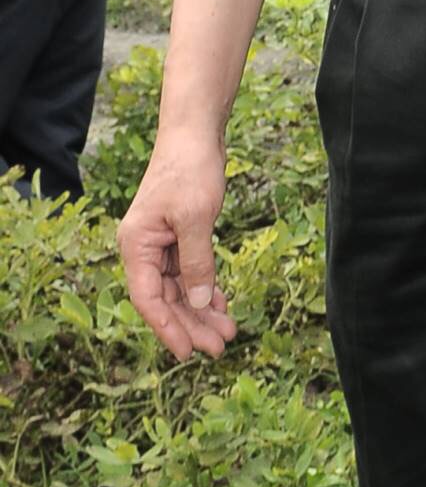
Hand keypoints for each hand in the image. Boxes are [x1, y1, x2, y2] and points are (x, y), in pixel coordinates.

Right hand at [118, 139, 237, 362]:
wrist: (195, 134)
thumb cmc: (190, 170)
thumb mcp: (195, 218)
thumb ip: (196, 262)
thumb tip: (197, 303)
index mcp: (136, 245)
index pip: (148, 299)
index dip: (168, 327)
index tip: (189, 352)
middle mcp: (143, 248)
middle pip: (166, 298)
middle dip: (192, 323)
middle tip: (220, 347)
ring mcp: (161, 243)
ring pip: (180, 288)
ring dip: (201, 310)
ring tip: (228, 331)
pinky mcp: (179, 235)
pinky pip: (190, 272)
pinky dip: (205, 288)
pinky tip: (221, 303)